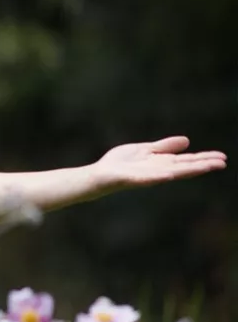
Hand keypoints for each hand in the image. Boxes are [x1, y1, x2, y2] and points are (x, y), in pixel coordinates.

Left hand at [91, 136, 226, 191]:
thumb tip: (187, 141)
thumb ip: (164, 147)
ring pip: (170, 173)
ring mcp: (145, 176)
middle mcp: (157, 171)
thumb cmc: (121, 164)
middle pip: (184, 167)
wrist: (99, 175)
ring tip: (205, 167)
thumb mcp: (145, 150)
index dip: (204, 159)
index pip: (187, 161)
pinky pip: (146, 179)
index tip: (223, 158)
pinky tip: (169, 174)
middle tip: (223, 163)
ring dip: (187, 170)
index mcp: (161, 163)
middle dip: (203, 165)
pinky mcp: (131, 179)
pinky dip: (157, 177)